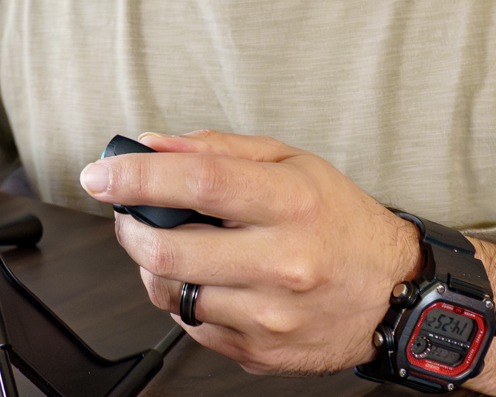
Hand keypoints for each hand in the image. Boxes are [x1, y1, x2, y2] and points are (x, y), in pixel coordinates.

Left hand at [78, 130, 422, 375]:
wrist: (394, 293)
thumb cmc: (342, 222)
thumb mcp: (291, 163)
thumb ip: (216, 150)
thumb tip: (151, 144)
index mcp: (291, 202)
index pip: (197, 181)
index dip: (136, 175)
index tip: (101, 173)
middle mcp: (282, 262)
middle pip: (169, 247)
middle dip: (130, 226)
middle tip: (130, 212)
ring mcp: (269, 314)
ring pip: (170, 292)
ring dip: (154, 265)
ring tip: (179, 245)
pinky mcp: (259, 351)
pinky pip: (190, 324)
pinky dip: (185, 298)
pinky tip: (211, 279)